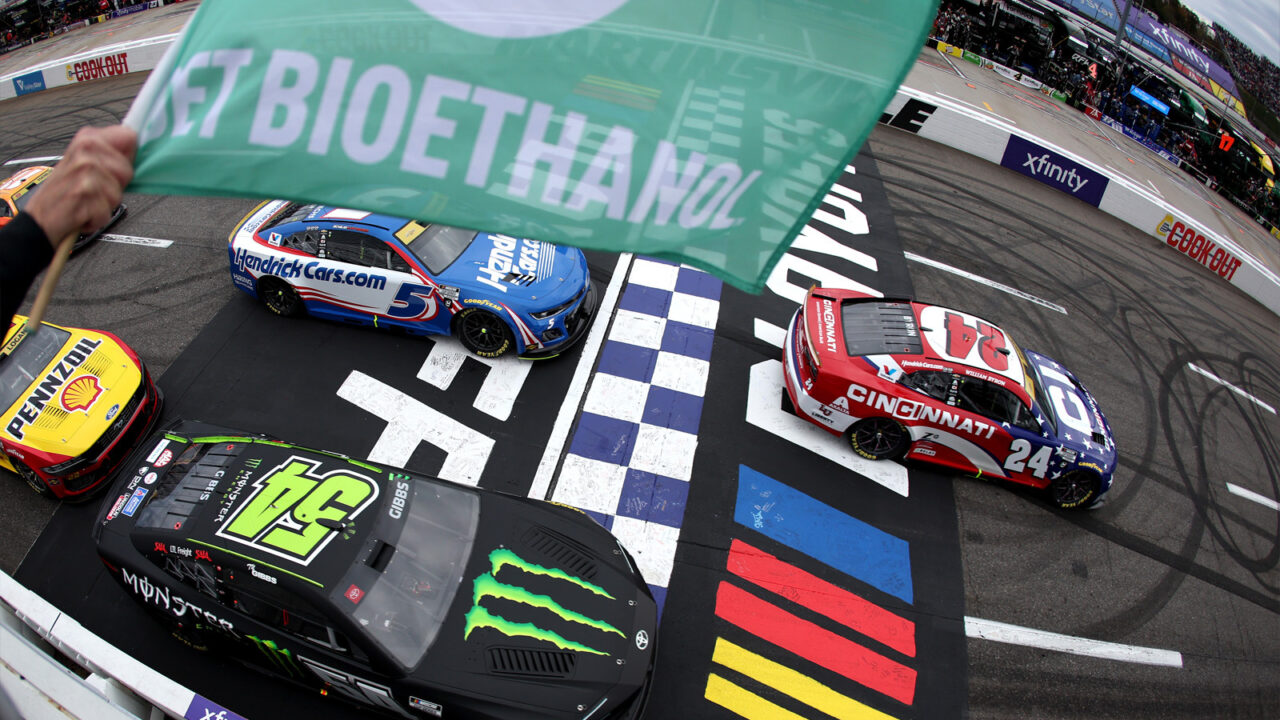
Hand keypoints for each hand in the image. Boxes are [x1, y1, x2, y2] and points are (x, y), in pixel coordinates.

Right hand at [24, 125, 135, 247]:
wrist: (40, 216)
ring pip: (118, 194)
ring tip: (87, 200)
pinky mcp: (84, 191)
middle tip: (94, 188)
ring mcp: (84, 170)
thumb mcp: (86, 164)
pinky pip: (107, 212)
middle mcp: (85, 149)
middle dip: (116, 186)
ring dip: (105, 204)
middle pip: (127, 171)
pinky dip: (97, 218)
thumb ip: (111, 154)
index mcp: (88, 138)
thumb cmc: (65, 191)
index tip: (115, 169)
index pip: (130, 137)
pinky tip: (81, 212)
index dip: (128, 158)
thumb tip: (141, 146)